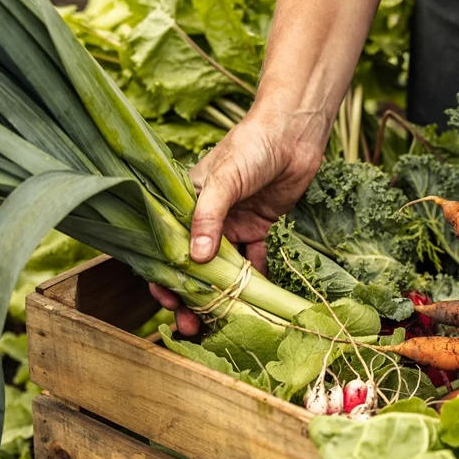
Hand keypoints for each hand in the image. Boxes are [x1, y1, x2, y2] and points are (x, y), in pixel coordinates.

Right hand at [149, 105, 328, 334]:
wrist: (294, 132)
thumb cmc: (252, 146)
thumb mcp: (224, 178)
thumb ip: (208, 217)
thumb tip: (194, 260)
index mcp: (185, 203)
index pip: (167, 246)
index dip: (165, 277)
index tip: (168, 302)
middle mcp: (206, 217)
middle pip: (193, 266)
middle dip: (192, 297)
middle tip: (191, 326)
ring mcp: (233, 224)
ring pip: (223, 269)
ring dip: (222, 295)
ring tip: (220, 323)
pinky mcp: (259, 228)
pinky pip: (254, 261)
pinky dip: (255, 280)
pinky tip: (256, 302)